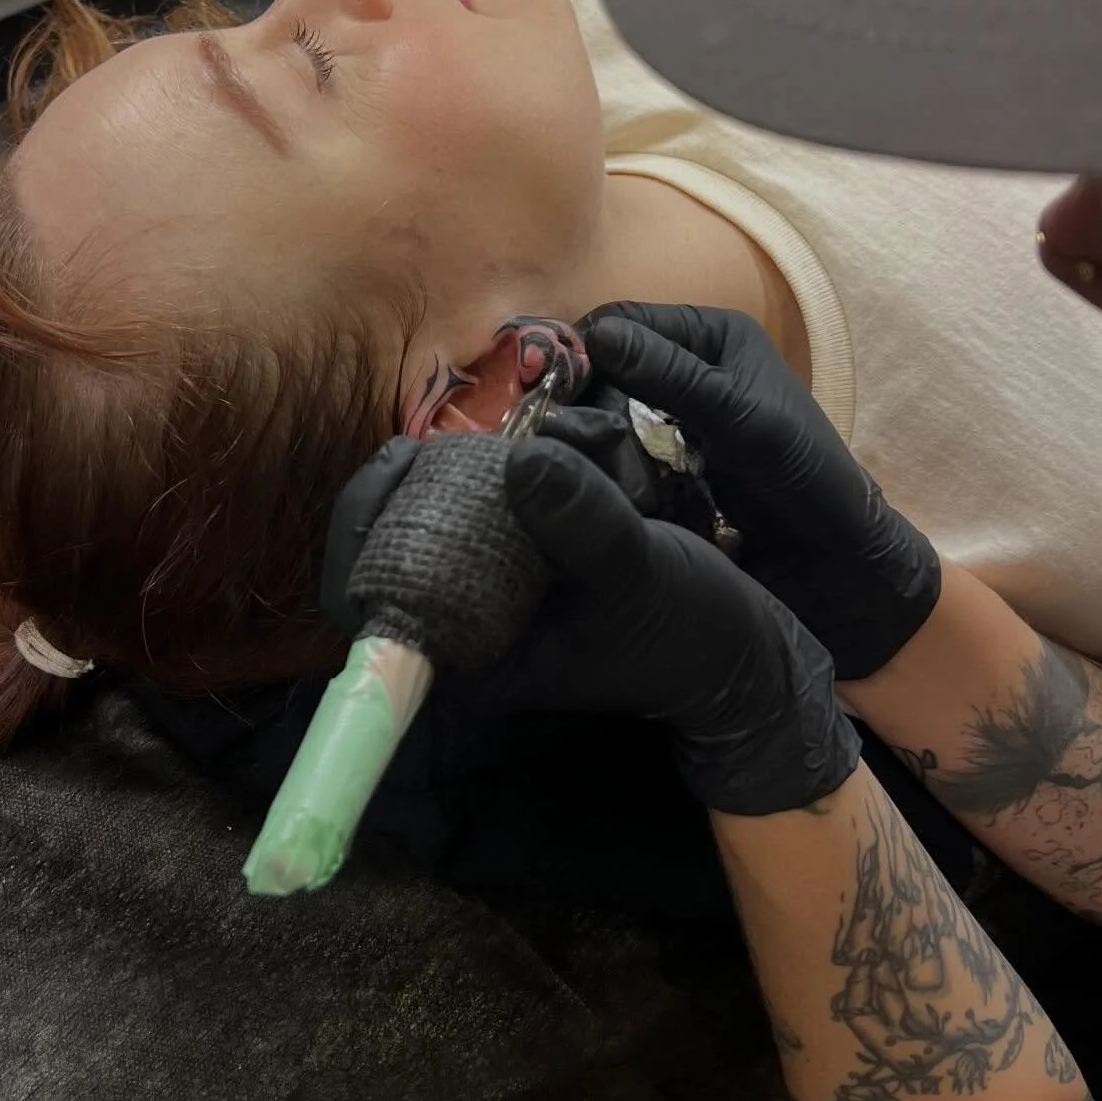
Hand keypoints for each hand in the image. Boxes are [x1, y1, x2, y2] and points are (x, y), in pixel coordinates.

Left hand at [322, 434, 859, 816]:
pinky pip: (484, 504)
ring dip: (479, 468)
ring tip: (552, 447)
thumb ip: (584, 523)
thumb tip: (523, 461)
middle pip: (391, 541)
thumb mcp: (642, 574)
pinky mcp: (519, 566)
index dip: (365, 523)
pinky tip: (564, 452)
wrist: (738, 649)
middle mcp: (465, 632)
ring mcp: (490, 598)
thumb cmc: (687, 631)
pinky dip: (513, 469)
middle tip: (478, 439)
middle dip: (433, 477)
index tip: (406, 458)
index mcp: (469, 661)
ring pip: (439, 514)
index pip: (362, 600)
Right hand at [579, 303, 940, 679]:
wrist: (831, 563)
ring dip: (587, 435)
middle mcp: (685, 370)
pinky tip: (584, 484)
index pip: (621, 321)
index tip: (552, 387)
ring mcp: (669, 423)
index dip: (584, 348)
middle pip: (604, 367)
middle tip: (555, 431)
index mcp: (710, 335)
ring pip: (602, 414)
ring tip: (568, 461)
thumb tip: (597, 335)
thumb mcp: (739, 417)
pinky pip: (613, 456)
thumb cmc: (803, 476)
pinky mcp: (658, 469)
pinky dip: (600, 467)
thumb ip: (671, 375)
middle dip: (580, 395)